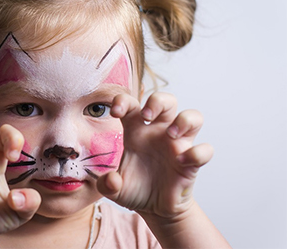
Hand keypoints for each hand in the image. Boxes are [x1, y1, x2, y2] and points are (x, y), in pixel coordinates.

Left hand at [97, 92, 212, 218]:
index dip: (123, 101)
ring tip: (170, 134)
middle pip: (166, 101)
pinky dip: (196, 153)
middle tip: (147, 116)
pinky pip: (204, 150)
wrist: (154, 208)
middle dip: (158, 101)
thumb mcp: (114, 189)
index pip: (131, 105)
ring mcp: (177, 145)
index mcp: (136, 131)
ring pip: (193, 116)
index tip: (115, 112)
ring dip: (184, 120)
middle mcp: (159, 133)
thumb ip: (106, 184)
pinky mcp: (192, 162)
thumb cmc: (135, 189)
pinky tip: (181, 162)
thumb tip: (112, 180)